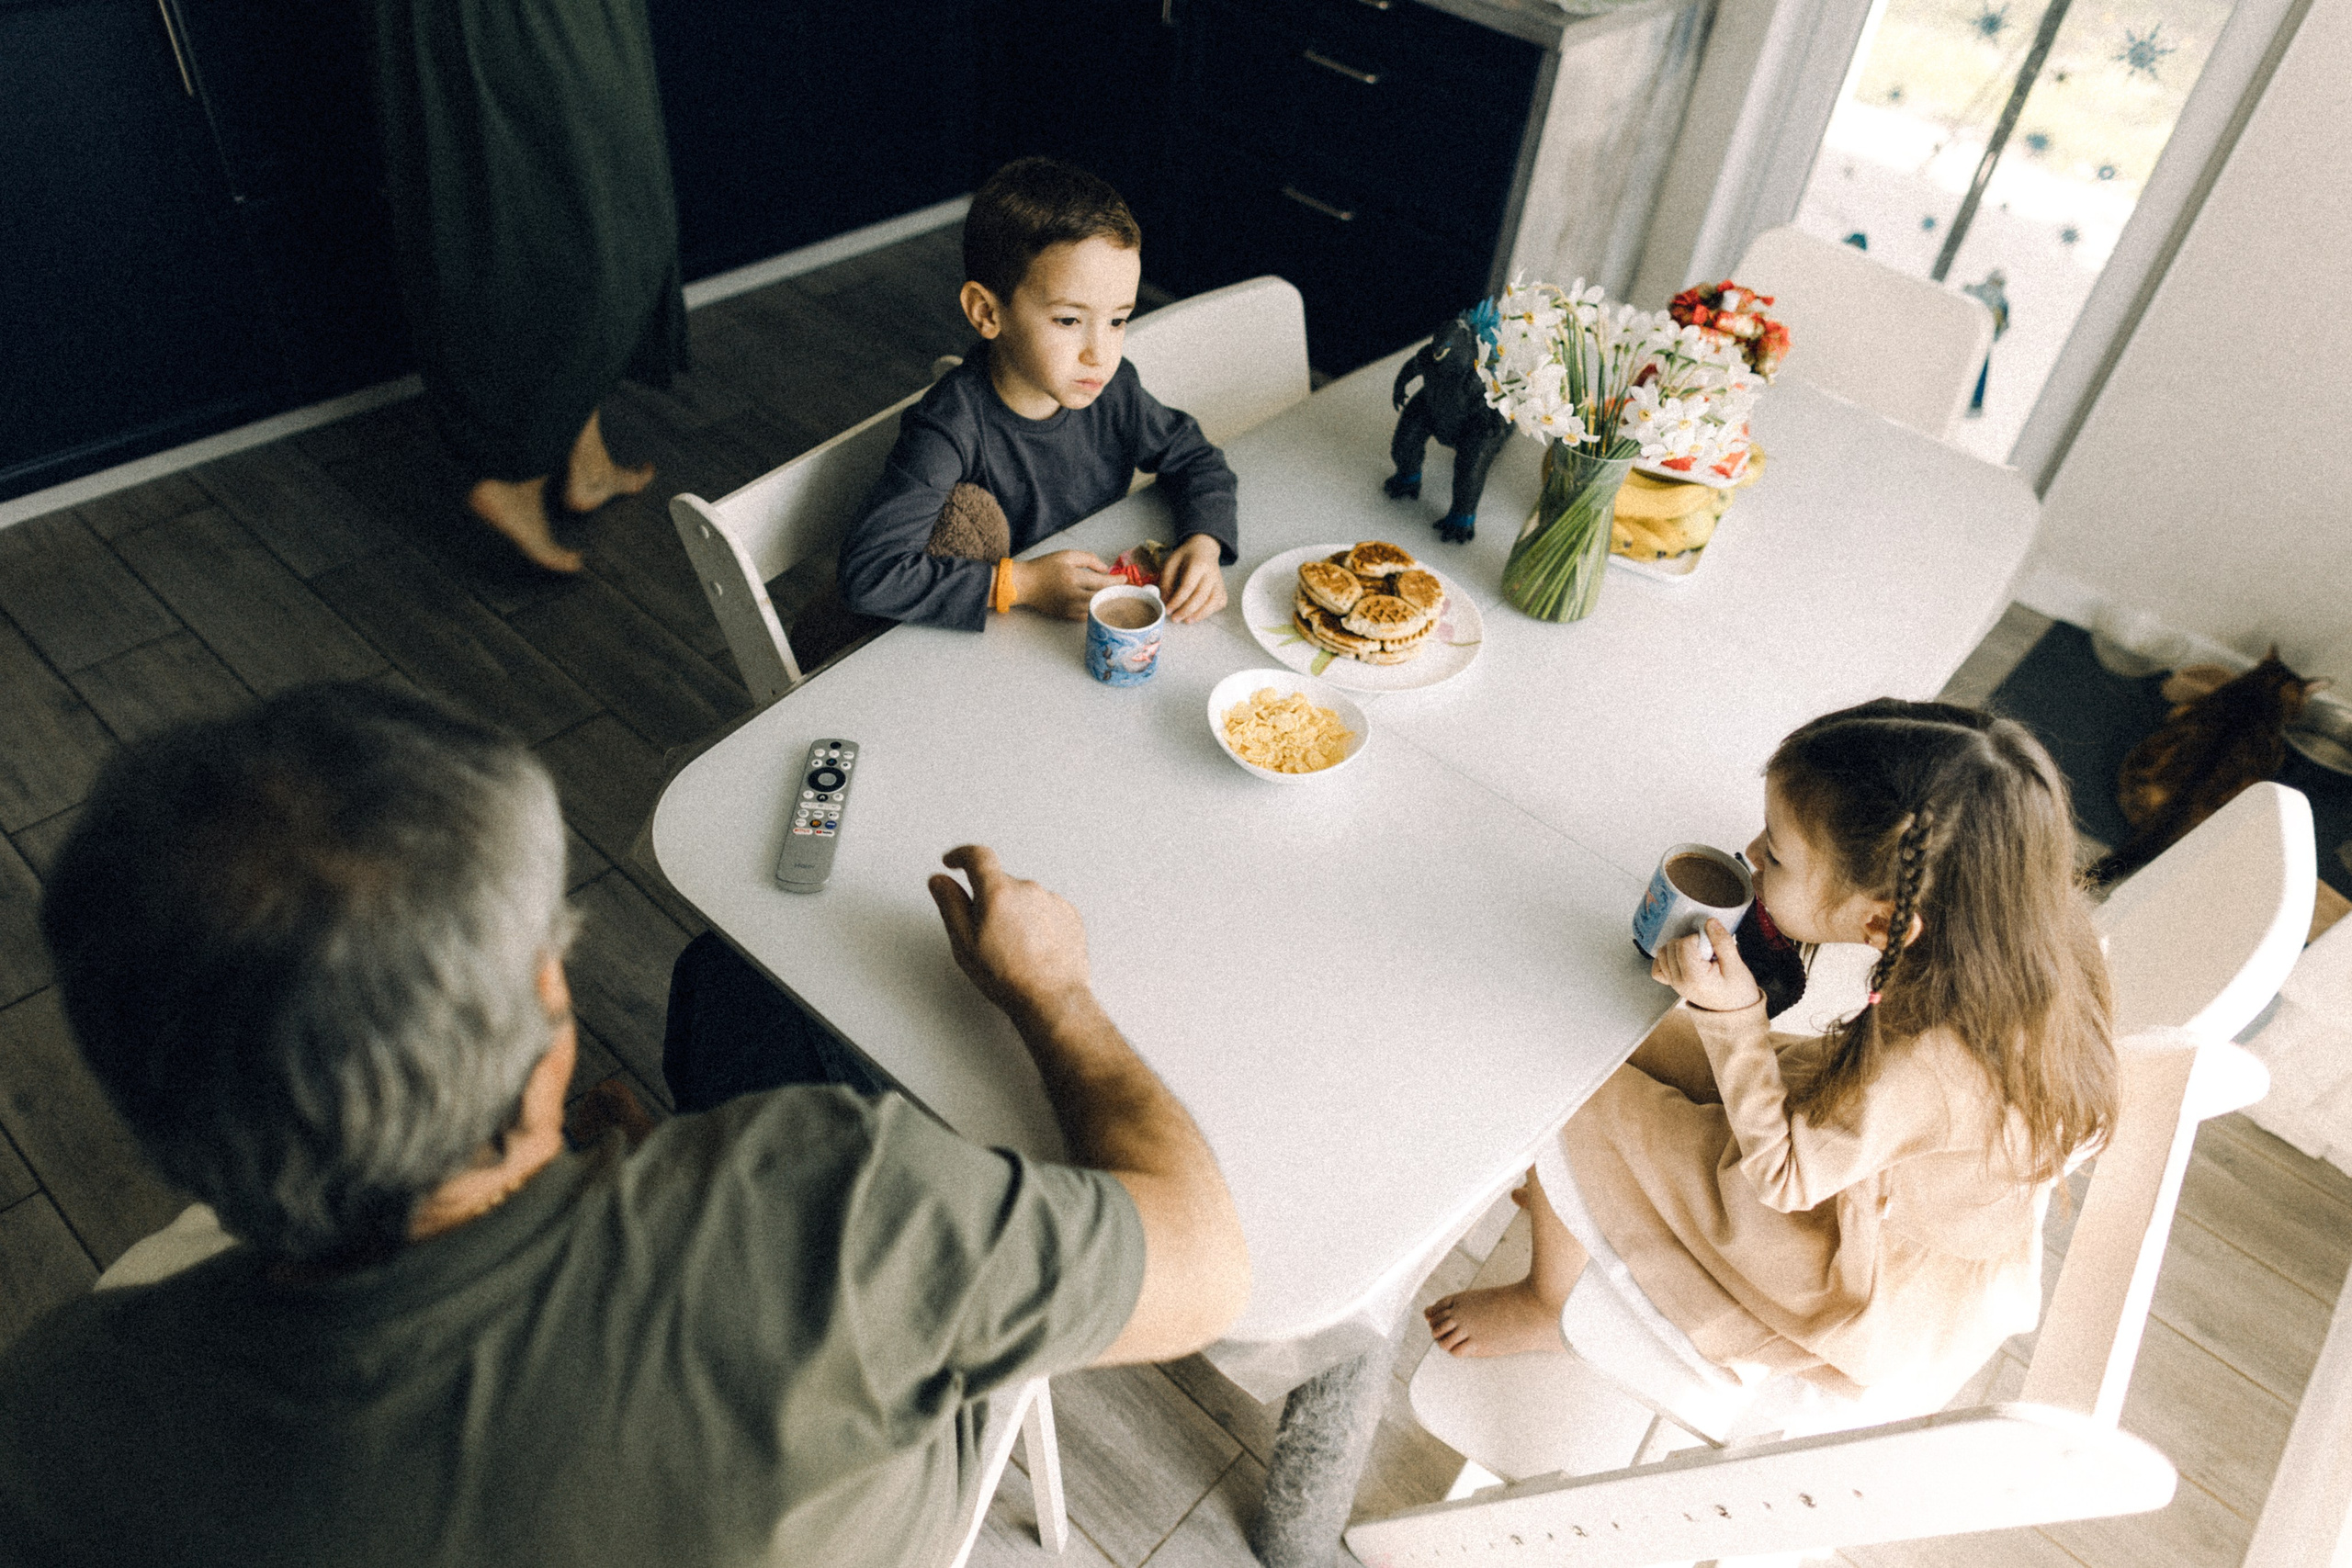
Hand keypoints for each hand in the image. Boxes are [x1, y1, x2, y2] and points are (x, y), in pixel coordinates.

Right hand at [926, 845, 1092, 1021]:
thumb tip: (940, 881)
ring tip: (1014, 950)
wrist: (1052, 999)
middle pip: (1001, 883)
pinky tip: (1032, 950)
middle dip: (990, 901)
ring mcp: (1052, 901)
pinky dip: (1036, 923)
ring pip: (1024, 898)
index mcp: (998, 892)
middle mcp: (1028, 889)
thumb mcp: (964, 943)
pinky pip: (1045, 910)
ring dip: (1015, 914)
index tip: (953, 862)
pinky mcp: (1069, 915)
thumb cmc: (1008, 977)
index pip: (977, 856)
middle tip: (986, 936)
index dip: (961, 856)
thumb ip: (950, 904)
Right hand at [1010, 551, 1118, 618]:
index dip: (1116, 581)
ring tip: (1114, 596)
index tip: (1124, 579)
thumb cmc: (1044, 567)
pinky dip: (1095, 610)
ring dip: (1106, 603)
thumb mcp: (1067, 555)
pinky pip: (1087, 616)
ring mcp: (1069, 608)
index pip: (1102, 583)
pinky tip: (1100, 604)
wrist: (1025, 584)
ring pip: (1095, 609)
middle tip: (1122, 588)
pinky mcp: (1066, 615)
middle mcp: (1073, 595)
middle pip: (1101, 598)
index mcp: (1073, 578)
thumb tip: (1105, 569)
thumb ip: (1089, 559)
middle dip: (1114, 593)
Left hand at [1157, 534, 1227, 623]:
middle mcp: (1211, 574)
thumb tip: (1165, 601)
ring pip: (1213, 602)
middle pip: (1201, 596)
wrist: (1204, 549)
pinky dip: (1210, 612)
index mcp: (1197, 565)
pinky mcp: (1223, 589)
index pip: (1188, 586)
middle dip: (1187, 610)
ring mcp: (1219, 582)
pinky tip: (1199, 614)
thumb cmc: (1186, 557)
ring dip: (1200, 615)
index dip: (1177, 601)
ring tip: (1187, 621)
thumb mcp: (1171, 563)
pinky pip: (1219, 604)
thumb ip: (1166, 581)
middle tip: (1175, 619)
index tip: (1168, 610)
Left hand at [1651, 918, 1763, 1012]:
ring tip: (1697, 954)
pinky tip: (1683, 958)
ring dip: (1678, 947)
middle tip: (1706, 950)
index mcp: (1694, 978)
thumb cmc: (1738, 993)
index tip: (1711, 945)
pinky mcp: (1672, 984)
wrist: (1735, 1013)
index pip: (1684, 944)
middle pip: (1671, 946)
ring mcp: (1674, 984)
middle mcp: (1679, 982)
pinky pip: (1658, 968)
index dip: (1698, 938)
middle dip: (1688, 942)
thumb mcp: (1736, 966)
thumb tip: (1710, 922)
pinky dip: (1667, 959)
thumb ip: (1723, 942)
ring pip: (1662, 953)